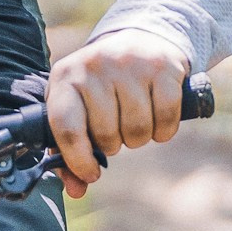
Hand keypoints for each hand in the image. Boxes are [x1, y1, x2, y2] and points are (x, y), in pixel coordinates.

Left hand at [44, 30, 190, 198]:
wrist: (138, 40)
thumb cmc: (100, 86)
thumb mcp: (76, 108)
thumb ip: (68, 151)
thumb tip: (76, 189)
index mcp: (65, 78)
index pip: (65, 127)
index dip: (78, 160)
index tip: (91, 173)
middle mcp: (94, 66)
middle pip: (107, 135)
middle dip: (114, 143)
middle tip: (116, 129)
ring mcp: (129, 64)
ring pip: (137, 130)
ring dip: (139, 138)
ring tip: (134, 121)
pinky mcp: (163, 67)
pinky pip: (166, 119)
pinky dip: (164, 130)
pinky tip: (157, 117)